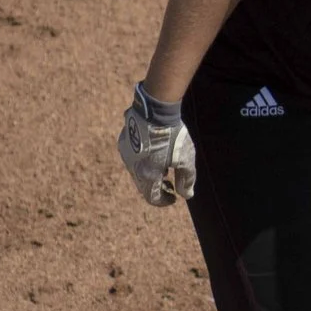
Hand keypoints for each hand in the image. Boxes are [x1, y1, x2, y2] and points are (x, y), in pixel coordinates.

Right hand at [117, 84, 195, 205]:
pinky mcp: (124, 139)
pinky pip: (133, 156)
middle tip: (171, 184)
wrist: (154, 109)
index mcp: (146, 175)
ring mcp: (125, 153)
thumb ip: (187, 180)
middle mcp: (132, 167)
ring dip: (151, 174)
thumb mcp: (185, 159)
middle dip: (158, 187)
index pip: (152, 198)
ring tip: (165, 168)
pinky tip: (155, 152)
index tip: (174, 197)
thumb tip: (187, 195)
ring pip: (137, 171)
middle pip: (143, 185)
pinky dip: (144, 161)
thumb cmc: (172, 136)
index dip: (164, 200)